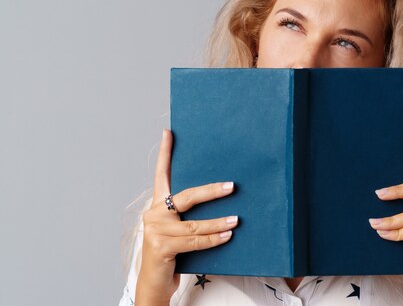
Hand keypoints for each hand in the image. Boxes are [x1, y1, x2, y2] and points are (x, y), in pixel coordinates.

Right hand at [135, 129, 238, 305]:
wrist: (154, 282)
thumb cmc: (172, 251)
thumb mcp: (179, 229)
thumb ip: (189, 214)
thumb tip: (221, 195)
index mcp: (158, 204)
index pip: (161, 174)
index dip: (165, 153)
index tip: (169, 132)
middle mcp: (154, 213)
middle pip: (186, 196)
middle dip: (211, 191)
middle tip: (232, 186)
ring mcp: (155, 230)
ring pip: (193, 224)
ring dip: (218, 222)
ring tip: (236, 220)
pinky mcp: (161, 247)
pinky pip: (193, 241)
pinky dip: (212, 239)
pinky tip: (227, 235)